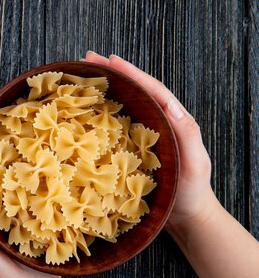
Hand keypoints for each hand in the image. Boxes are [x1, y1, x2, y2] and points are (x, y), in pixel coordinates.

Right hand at [84, 52, 218, 234]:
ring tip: (82, 76)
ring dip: (104, 89)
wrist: (185, 218)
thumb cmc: (192, 192)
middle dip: (112, 73)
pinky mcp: (130, 150)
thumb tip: (171, 105)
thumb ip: (187, 134)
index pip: (151, 89)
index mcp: (172, 120)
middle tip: (87, 59)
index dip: (131, 73)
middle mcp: (156, 123)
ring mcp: (142, 136)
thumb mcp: (195, 162)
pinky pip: (115, 126)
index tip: (110, 60)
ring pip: (123, 105)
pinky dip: (100, 114)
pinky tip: (84, 110)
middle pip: (134, 91)